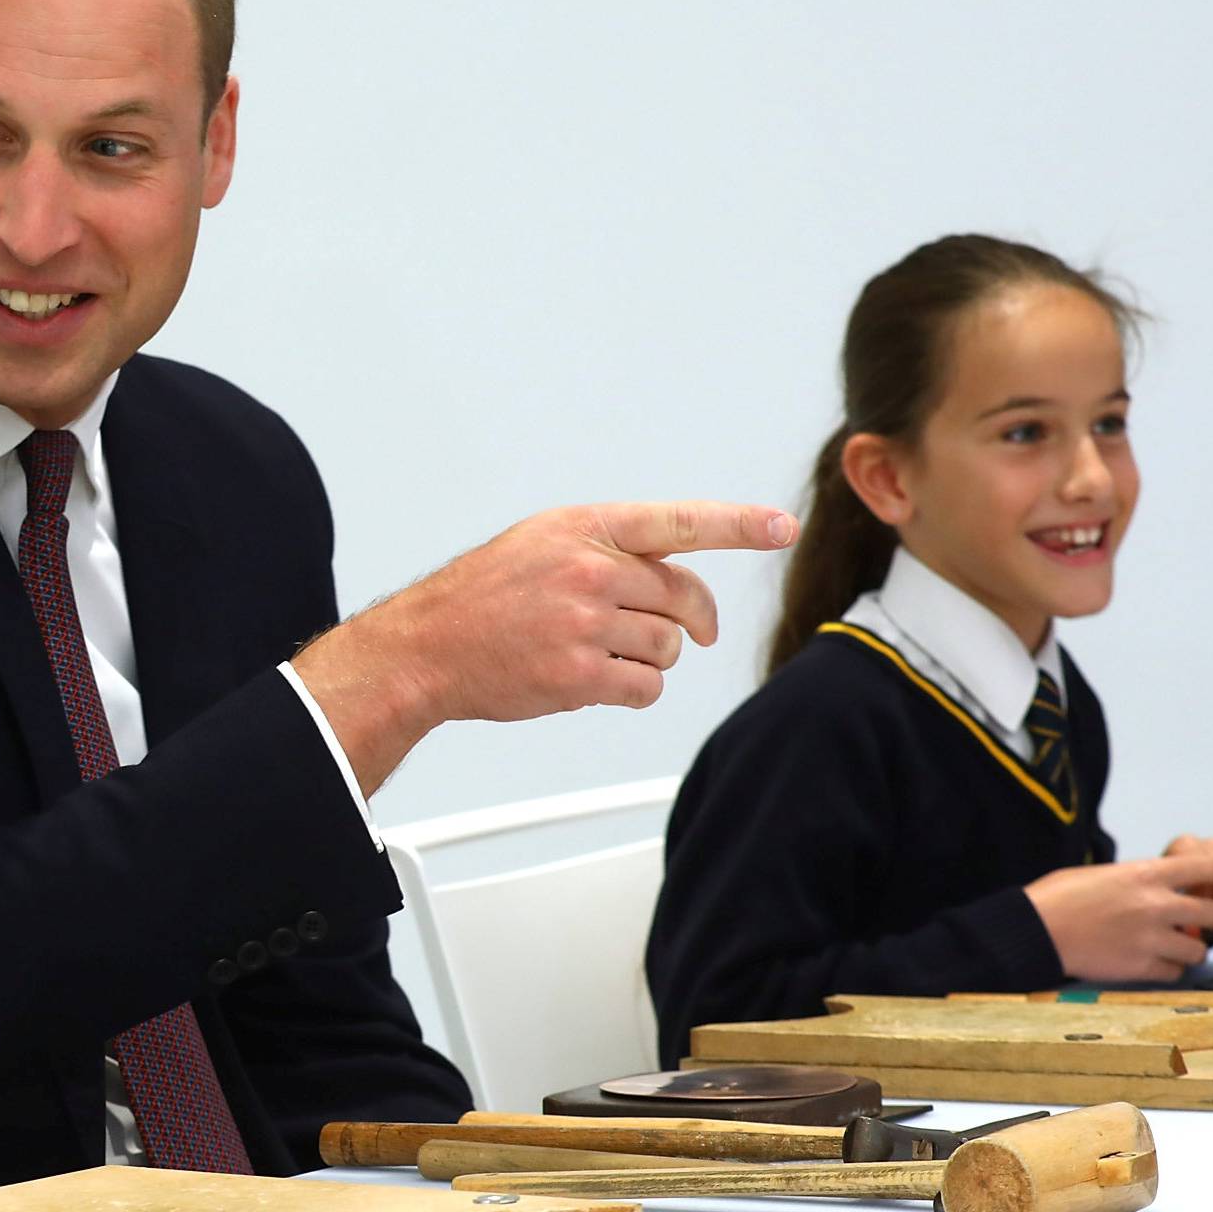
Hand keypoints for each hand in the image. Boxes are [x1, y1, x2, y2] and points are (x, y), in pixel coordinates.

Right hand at [294, 500, 796, 792]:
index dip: (739, 526)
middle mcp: (590, 569)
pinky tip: (594, 680)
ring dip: (650, 658)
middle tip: (694, 632)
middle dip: (695, 619)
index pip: (680, 522)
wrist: (429, 647)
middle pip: (685, 596)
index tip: (783, 528)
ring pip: (668, 647)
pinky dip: (632, 690)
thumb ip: (608, 547)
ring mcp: (586, 622)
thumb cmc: (485, 597)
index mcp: (586, 527)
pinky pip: (646, 687)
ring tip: (601, 653)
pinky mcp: (580, 675)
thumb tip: (675, 572)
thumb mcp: (542, 542)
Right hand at [1024, 850, 1212, 981]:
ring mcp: (1150, 939)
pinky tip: (1153, 962)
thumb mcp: (1103, 874)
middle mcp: (1155, 905)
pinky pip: (1174, 972)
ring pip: (1198, 949)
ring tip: (1176, 947)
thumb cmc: (1057, 897)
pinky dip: (1169, 968)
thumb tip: (1158, 888)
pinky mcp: (1140, 967)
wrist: (1033, 930)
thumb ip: (1137, 880)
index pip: (1207, 868)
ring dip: (1191, 948)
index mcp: (1145, 875)